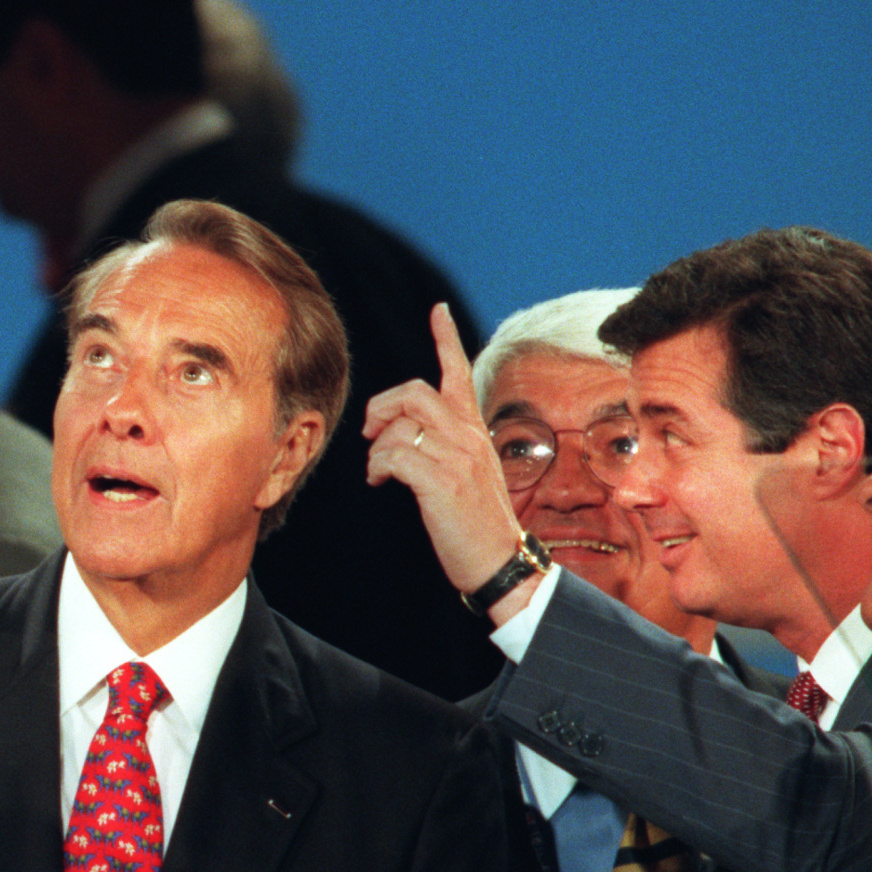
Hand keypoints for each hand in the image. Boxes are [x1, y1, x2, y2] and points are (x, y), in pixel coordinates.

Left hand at [363, 304, 533, 615]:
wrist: (500, 562)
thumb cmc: (478, 524)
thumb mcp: (469, 474)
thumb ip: (447, 446)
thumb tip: (408, 434)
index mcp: (475, 431)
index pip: (460, 373)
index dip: (447, 339)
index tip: (438, 310)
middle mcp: (468, 437)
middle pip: (416, 390)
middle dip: (382, 405)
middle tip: (370, 432)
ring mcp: (457, 459)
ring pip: (402, 423)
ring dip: (378, 443)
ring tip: (378, 468)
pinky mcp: (442, 483)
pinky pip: (396, 455)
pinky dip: (379, 465)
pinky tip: (380, 481)